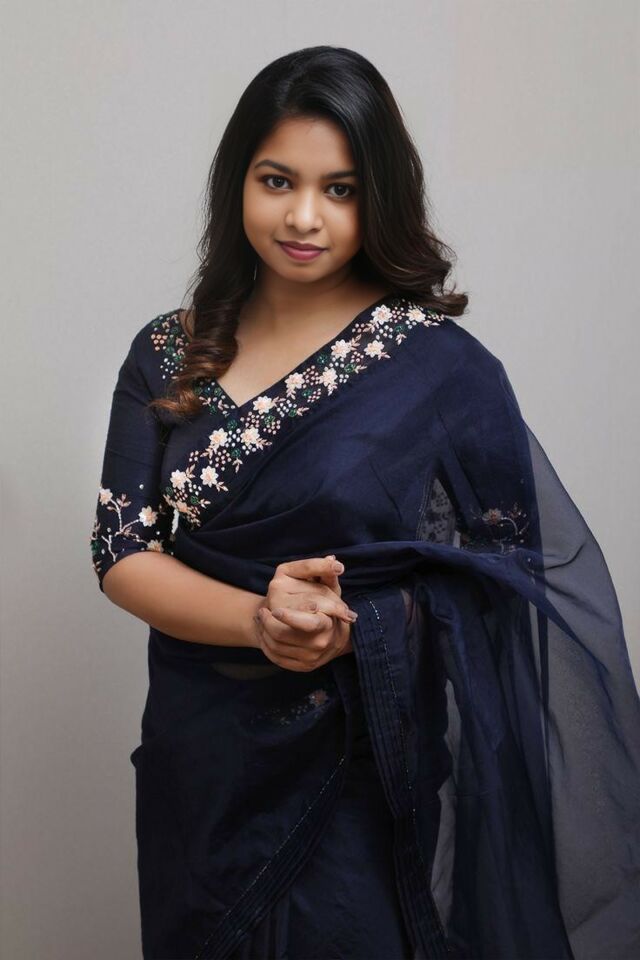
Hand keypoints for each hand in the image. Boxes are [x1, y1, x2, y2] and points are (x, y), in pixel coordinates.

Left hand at [254, 555, 356, 671]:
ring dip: (264, 631)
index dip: (289, 617)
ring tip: (263, 619)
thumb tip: (331, 559)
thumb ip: (325, 573)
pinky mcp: (301, 667)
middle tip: (262, 612)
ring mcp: (310, 657)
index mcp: (326, 622)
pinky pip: (276, 657)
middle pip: (283, 635)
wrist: (332, 637)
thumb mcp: (329, 588)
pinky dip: (266, 645)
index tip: (275, 610)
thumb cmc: (327, 608)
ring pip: (275, 645)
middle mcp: (319, 642)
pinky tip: (265, 633)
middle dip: (268, 623)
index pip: (308, 622)